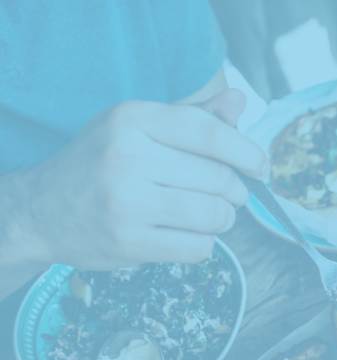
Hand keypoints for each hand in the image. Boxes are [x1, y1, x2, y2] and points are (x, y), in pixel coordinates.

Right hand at [16, 89, 265, 269]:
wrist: (41, 210)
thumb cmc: (101, 163)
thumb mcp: (138, 128)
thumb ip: (193, 118)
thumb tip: (240, 102)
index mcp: (133, 119)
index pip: (209, 133)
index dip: (247, 152)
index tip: (262, 168)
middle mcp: (128, 156)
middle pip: (218, 177)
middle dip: (235, 192)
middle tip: (229, 197)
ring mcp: (126, 201)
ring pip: (213, 215)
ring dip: (223, 220)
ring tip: (211, 216)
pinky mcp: (129, 241)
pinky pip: (198, 247)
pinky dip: (204, 244)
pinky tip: (188, 235)